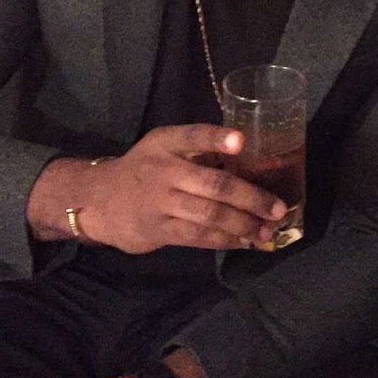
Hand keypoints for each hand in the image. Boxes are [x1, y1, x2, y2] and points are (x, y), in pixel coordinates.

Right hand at [29, 125, 285, 252]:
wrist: (98, 199)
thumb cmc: (144, 170)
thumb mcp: (162, 147)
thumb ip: (197, 149)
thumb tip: (250, 157)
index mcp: (166, 144)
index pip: (192, 135)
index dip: (216, 138)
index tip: (241, 141)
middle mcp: (163, 170)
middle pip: (213, 184)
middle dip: (250, 197)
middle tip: (278, 208)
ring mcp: (160, 203)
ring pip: (208, 215)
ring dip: (243, 225)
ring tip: (267, 231)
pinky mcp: (158, 230)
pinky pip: (197, 236)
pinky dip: (224, 240)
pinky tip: (244, 241)